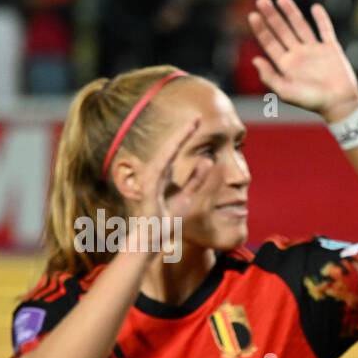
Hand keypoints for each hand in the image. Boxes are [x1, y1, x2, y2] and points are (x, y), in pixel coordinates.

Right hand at [126, 117, 212, 258]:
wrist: (152, 239)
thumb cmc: (167, 219)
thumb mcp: (188, 197)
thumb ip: (196, 180)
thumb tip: (208, 161)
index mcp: (163, 174)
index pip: (175, 151)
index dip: (186, 136)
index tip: (197, 121)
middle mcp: (155, 174)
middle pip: (169, 149)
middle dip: (182, 133)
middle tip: (196, 117)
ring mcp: (150, 182)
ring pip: (163, 156)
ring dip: (175, 142)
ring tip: (189, 128)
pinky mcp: (148, 192)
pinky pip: (157, 173)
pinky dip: (165, 160)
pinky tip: (174, 149)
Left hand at [248, 0, 357, 120]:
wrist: (340, 104)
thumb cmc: (312, 102)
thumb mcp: (286, 92)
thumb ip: (269, 77)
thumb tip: (254, 60)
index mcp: (286, 65)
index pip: (270, 43)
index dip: (261, 29)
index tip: (253, 15)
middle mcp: (299, 55)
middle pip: (282, 31)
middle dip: (272, 16)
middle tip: (261, 0)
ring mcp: (315, 51)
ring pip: (300, 26)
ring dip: (291, 12)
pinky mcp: (331, 49)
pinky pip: (326, 30)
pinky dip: (322, 19)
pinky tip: (315, 8)